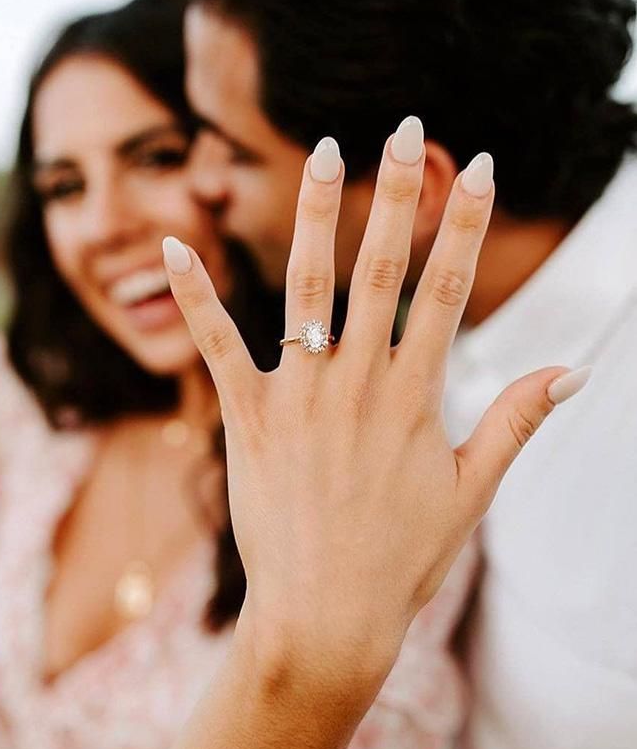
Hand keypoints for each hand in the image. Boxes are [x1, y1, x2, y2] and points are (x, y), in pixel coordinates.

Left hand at [163, 120, 587, 698]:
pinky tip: (176, 246)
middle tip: (406, 129)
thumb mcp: (471, 490)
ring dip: (316, 214)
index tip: (476, 166)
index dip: (463, 222)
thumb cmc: (403, 558)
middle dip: (397, 192)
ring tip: (326, 152)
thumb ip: (517, 421)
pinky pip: (217, 346)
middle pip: (382, 268)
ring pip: (306, 288)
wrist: (325, 618)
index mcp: (414, 396)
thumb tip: (573, 369)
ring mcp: (298, 397)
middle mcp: (357, 383)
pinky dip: (195, 295)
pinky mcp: (247, 418)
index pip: (447, 288)